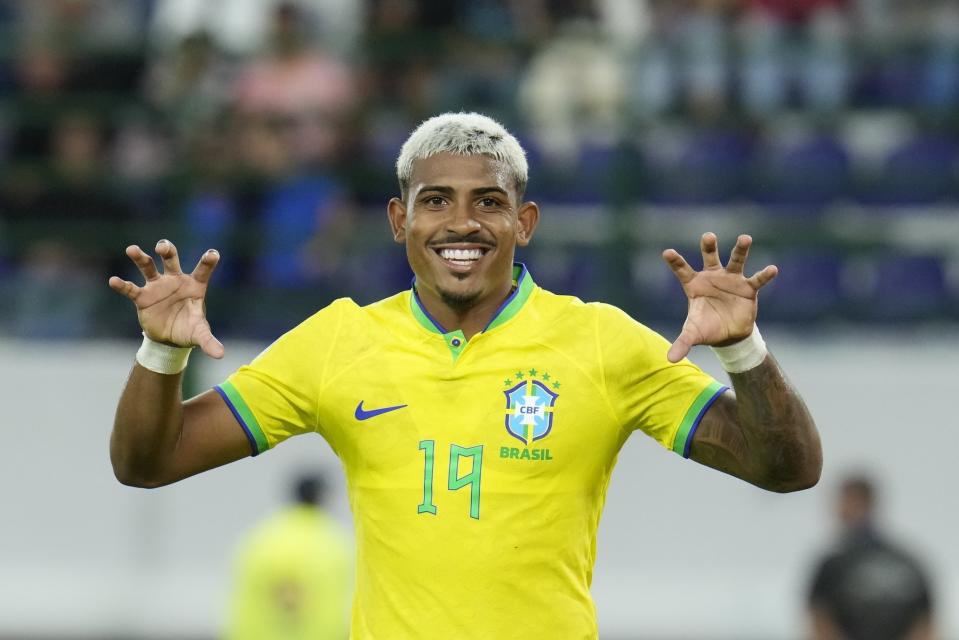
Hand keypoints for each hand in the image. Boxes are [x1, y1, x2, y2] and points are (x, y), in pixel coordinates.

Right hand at [108, 240, 223, 357]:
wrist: (168, 339)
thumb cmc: (188, 330)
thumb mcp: (199, 335)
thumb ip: (209, 341)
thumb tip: (220, 355)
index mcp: (194, 286)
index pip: (203, 270)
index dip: (208, 261)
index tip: (214, 253)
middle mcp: (175, 281)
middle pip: (171, 260)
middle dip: (167, 251)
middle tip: (162, 246)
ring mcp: (157, 286)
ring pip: (148, 267)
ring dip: (140, 258)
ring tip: (132, 249)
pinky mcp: (142, 297)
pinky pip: (131, 289)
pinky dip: (122, 285)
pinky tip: (113, 281)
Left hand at [662, 232, 776, 362]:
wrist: (730, 335)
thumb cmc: (707, 328)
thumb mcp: (694, 335)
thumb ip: (682, 343)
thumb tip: (669, 360)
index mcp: (695, 285)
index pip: (682, 270)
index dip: (675, 262)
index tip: (666, 252)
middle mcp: (713, 277)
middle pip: (710, 258)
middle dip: (709, 246)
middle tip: (708, 236)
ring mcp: (731, 280)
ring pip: (736, 261)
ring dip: (740, 249)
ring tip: (745, 238)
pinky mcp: (748, 288)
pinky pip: (757, 279)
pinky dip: (764, 274)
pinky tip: (772, 269)